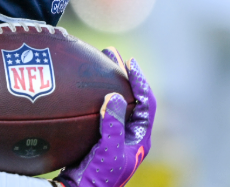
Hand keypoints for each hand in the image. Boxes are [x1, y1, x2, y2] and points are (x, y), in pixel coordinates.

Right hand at [55, 49, 153, 186]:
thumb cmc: (100, 177)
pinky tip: (82, 89)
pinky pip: (101, 111)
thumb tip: (116, 96)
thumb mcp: (110, 150)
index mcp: (140, 138)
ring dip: (109, 83)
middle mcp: (130, 135)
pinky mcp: (99, 138)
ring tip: (99, 63)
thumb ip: (113, 124)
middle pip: (132, 98)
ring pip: (116, 103)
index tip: (130, 63)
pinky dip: (95, 96)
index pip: (147, 103)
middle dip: (123, 75)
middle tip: (111, 54)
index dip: (141, 82)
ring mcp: (115, 136)